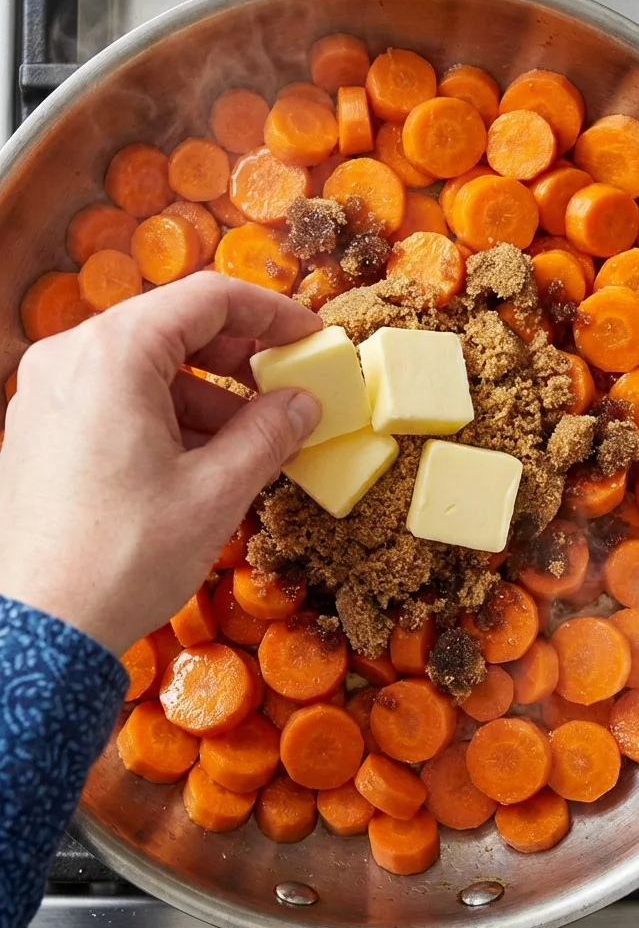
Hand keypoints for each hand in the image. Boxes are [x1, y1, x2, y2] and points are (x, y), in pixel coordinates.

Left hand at [0, 274, 321, 656]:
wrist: (40, 629)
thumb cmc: (123, 557)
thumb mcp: (216, 491)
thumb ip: (269, 432)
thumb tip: (302, 403)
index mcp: (112, 353)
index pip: (208, 298)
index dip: (272, 313)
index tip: (311, 339)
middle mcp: (69, 358)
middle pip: (170, 326)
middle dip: (237, 355)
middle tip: (287, 387)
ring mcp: (45, 394)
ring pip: (141, 366)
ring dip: (203, 393)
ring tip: (251, 440)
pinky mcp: (37, 431)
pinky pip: (111, 399)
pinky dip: (162, 415)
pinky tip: (199, 460)